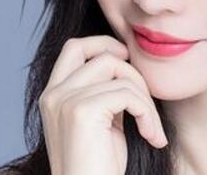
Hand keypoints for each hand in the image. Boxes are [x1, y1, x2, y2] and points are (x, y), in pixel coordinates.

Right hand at [38, 35, 167, 174]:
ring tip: (151, 129)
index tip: (128, 60)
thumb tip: (125, 62)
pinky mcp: (82, 111)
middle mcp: (53, 94)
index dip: (104, 44)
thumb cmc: (99, 166)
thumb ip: (104, 91)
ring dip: (146, 100)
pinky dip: (149, 114)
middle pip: (101, 54)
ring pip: (120, 72)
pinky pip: (129, 95)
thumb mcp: (101, 121)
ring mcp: (65, 100)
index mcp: (53, 95)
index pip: (75, 47)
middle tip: (146, 97)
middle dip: (132, 70)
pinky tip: (152, 137)